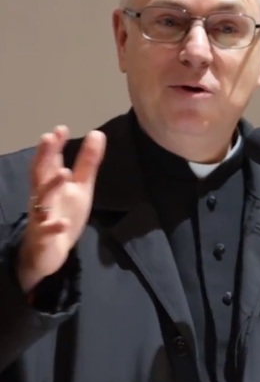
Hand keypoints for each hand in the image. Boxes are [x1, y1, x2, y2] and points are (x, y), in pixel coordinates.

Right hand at [17, 126, 105, 292]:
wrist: (48, 252)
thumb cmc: (63, 214)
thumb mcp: (80, 188)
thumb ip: (87, 163)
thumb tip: (97, 133)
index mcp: (51, 184)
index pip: (50, 161)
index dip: (54, 145)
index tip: (61, 128)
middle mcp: (43, 197)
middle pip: (40, 174)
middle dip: (44, 156)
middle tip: (48, 137)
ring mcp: (41, 217)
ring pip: (42, 200)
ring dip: (51, 186)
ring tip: (63, 172)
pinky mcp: (44, 237)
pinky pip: (47, 231)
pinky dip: (54, 226)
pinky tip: (63, 222)